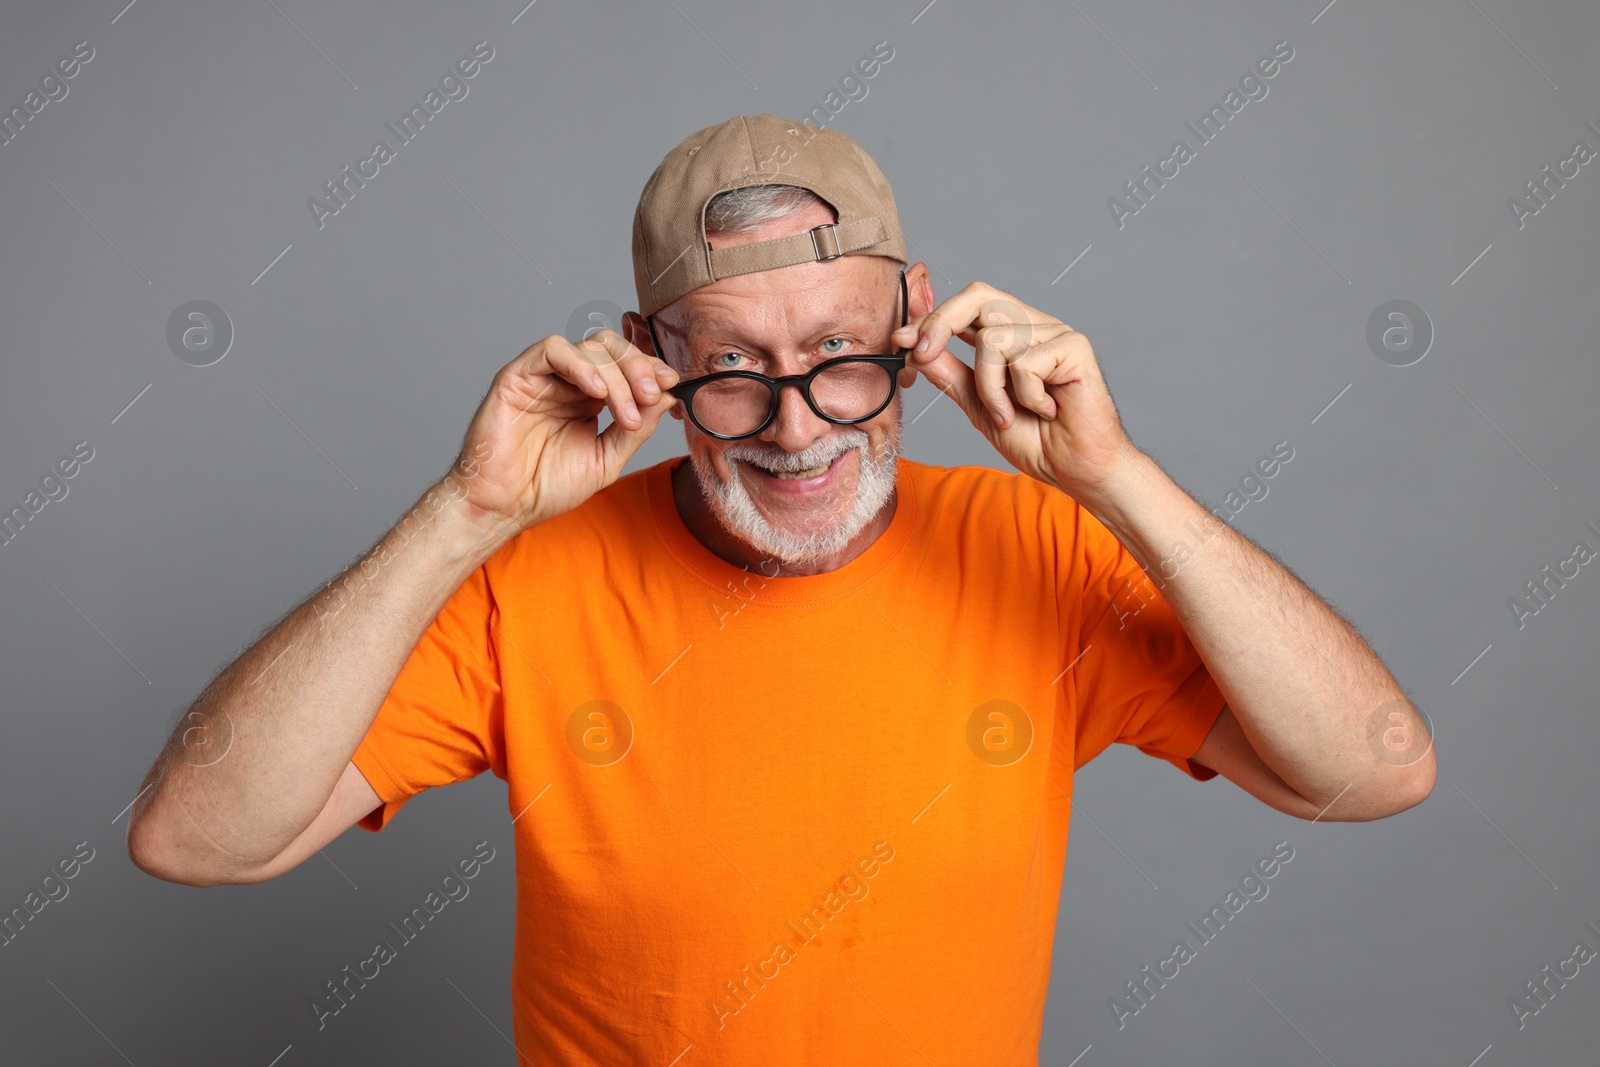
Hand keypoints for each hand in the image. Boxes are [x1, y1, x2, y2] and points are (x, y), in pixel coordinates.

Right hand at [447, 330, 678, 531]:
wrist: (506, 507)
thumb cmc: (547, 487)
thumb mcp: (607, 458)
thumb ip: (636, 428)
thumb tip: (669, 396)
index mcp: (590, 398)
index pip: (625, 366)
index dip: (651, 369)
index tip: (672, 385)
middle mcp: (568, 382)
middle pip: (611, 348)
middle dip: (639, 367)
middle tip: (652, 395)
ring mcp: (545, 377)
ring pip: (589, 347)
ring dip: (616, 375)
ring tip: (624, 411)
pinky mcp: (518, 376)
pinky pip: (552, 350)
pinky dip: (580, 364)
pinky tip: (596, 392)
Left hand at [892, 282, 1137, 500]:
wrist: (1075, 469)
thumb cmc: (1037, 439)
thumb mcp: (978, 406)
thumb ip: (951, 375)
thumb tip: (915, 350)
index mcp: (1012, 335)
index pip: (967, 306)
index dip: (931, 317)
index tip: (900, 340)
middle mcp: (1034, 326)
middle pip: (978, 297)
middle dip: (940, 324)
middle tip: (921, 356)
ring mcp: (1055, 332)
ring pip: (993, 338)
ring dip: (991, 389)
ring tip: (1009, 415)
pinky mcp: (1074, 346)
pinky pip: (1024, 361)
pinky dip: (1024, 396)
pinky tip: (1046, 410)